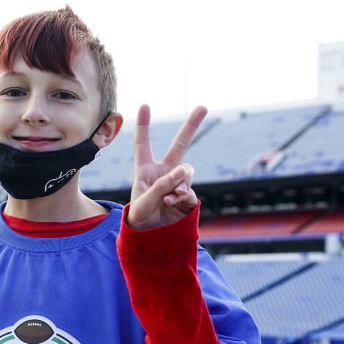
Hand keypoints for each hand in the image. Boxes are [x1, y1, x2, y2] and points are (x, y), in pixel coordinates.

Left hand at [127, 104, 205, 229]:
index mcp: (145, 169)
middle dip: (191, 126)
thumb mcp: (144, 201)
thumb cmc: (139, 218)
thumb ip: (162, 184)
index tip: (145, 105)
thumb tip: (183, 170)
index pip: (143, 143)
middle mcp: (163, 172)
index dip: (144, 125)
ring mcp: (177, 183)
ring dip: (180, 181)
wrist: (150, 238)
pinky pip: (189, 190)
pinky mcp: (187, 196)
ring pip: (187, 171)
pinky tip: (171, 203)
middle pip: (179, 145)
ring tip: (169, 196)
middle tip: (203, 107)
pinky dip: (181, 196)